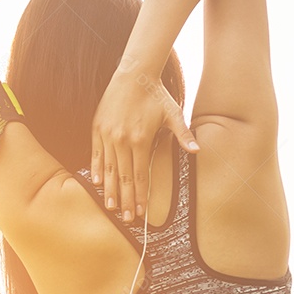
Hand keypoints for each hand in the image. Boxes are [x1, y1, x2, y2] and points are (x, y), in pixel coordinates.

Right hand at [90, 63, 198, 221]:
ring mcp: (107, 135)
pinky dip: (96, 170)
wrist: (133, 74)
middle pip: (123, 177)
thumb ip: (183, 134)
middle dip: (124, 200)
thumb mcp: (173, 113)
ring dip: (109, 190)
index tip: (139, 212)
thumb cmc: (156, 95)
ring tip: (110, 207)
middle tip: (125, 219)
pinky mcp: (97, 128)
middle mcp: (121, 140)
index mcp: (140, 139)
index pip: (139, 175)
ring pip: (108, 169)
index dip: (139, 195)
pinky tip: (97, 183)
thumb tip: (197, 150)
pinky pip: (96, 154)